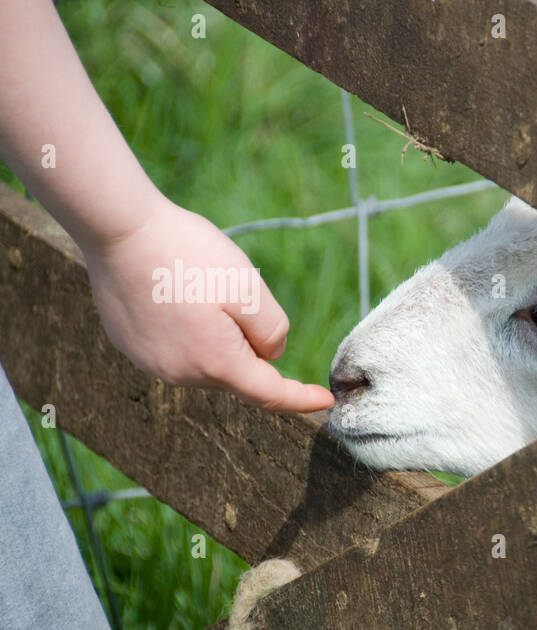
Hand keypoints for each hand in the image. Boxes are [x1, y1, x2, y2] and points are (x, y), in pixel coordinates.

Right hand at [83, 196, 333, 412]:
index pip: (270, 394)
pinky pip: (175, 347)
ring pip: (205, 359)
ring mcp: (150, 362)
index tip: (325, 400)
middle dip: (248, 343)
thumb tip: (267, 355)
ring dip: (216, 335)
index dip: (301, 399)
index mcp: (216, 364)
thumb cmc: (188, 255)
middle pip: (236, 371)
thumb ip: (272, 332)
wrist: (118, 228)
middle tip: (230, 291)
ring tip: (197, 286)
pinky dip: (188, 329)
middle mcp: (181, 374)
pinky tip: (175, 293)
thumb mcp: (250, 290)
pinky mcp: (131, 345)